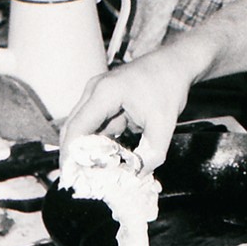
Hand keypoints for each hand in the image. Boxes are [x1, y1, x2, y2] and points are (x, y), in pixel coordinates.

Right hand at [61, 47, 194, 171]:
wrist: (175, 63)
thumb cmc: (168, 87)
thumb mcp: (164, 123)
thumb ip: (151, 153)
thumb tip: (137, 176)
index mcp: (104, 93)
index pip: (77, 127)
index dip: (71, 154)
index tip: (72, 177)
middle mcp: (94, 91)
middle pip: (73, 128)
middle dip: (75, 155)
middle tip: (78, 181)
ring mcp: (97, 94)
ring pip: (84, 128)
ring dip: (89, 150)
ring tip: (96, 174)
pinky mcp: (103, 100)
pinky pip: (95, 125)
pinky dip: (100, 142)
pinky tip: (111, 158)